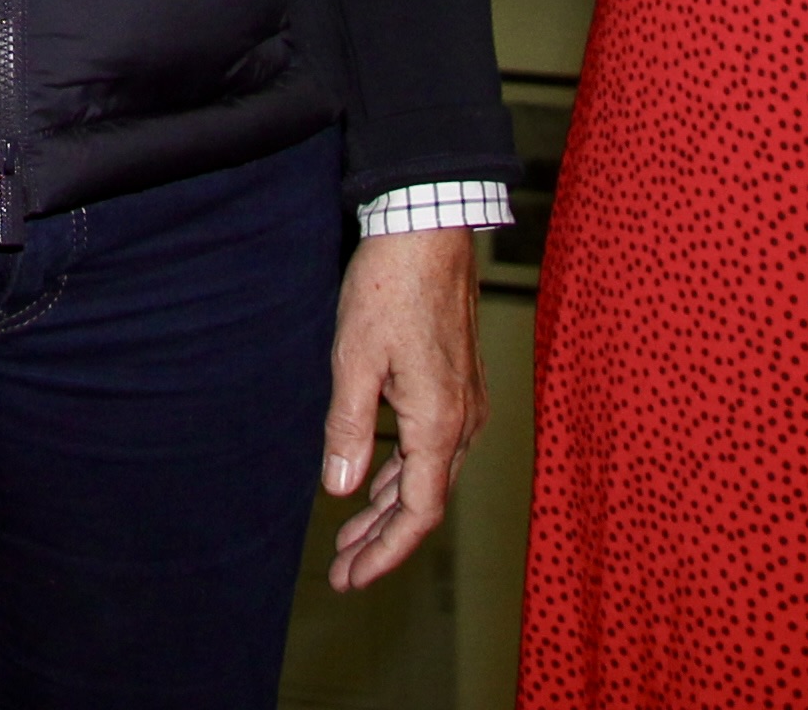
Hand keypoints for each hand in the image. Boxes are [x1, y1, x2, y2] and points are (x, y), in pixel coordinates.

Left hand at [319, 226, 481, 591]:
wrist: (428, 229)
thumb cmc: (390, 286)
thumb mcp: (353, 357)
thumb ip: (349, 427)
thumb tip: (341, 489)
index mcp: (439, 424)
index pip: (416, 513)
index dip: (383, 553)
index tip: (351, 579)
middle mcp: (462, 422)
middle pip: (424, 502)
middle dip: (381, 541)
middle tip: (342, 572)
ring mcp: (465, 404)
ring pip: (429, 476)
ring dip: (389, 508)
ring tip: (350, 538)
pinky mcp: (458, 385)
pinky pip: (434, 449)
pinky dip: (403, 475)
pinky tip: (377, 481)